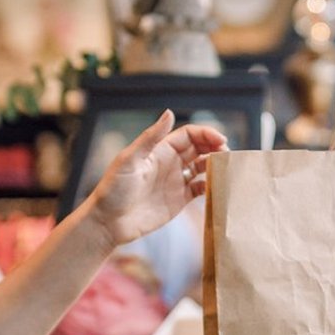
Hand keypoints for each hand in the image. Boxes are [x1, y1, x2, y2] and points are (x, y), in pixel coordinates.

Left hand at [85, 112, 228, 247]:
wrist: (107, 223)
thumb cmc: (114, 189)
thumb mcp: (130, 160)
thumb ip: (151, 137)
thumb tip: (170, 111)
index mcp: (160, 150)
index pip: (189, 135)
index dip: (206, 134)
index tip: (220, 141)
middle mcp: (170, 164)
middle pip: (199, 149)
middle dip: (215, 147)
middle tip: (227, 154)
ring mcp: (175, 182)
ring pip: (203, 168)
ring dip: (215, 165)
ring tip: (226, 168)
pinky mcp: (179, 201)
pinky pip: (201, 189)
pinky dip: (212, 186)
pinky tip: (218, 186)